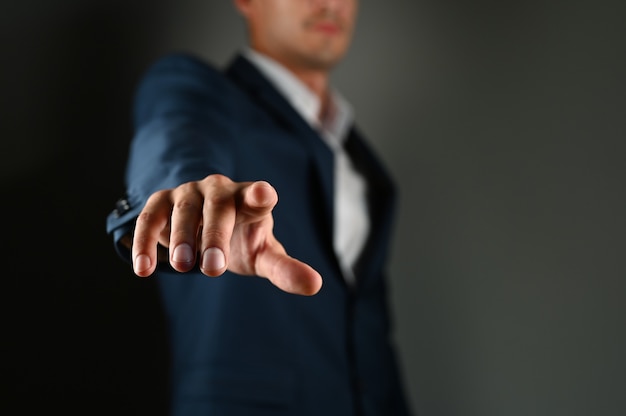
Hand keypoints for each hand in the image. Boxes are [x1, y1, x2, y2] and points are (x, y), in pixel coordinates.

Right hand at [131, 174, 321, 294]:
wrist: (206, 227)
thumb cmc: (242, 239)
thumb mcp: (263, 255)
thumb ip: (285, 269)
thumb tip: (316, 285)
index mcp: (251, 201)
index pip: (258, 195)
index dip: (260, 194)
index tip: (263, 194)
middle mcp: (220, 191)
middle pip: (219, 206)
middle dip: (215, 235)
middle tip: (212, 269)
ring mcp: (189, 193)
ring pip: (183, 209)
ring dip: (181, 237)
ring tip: (182, 267)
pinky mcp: (162, 201)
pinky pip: (150, 217)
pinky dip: (144, 241)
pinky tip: (143, 269)